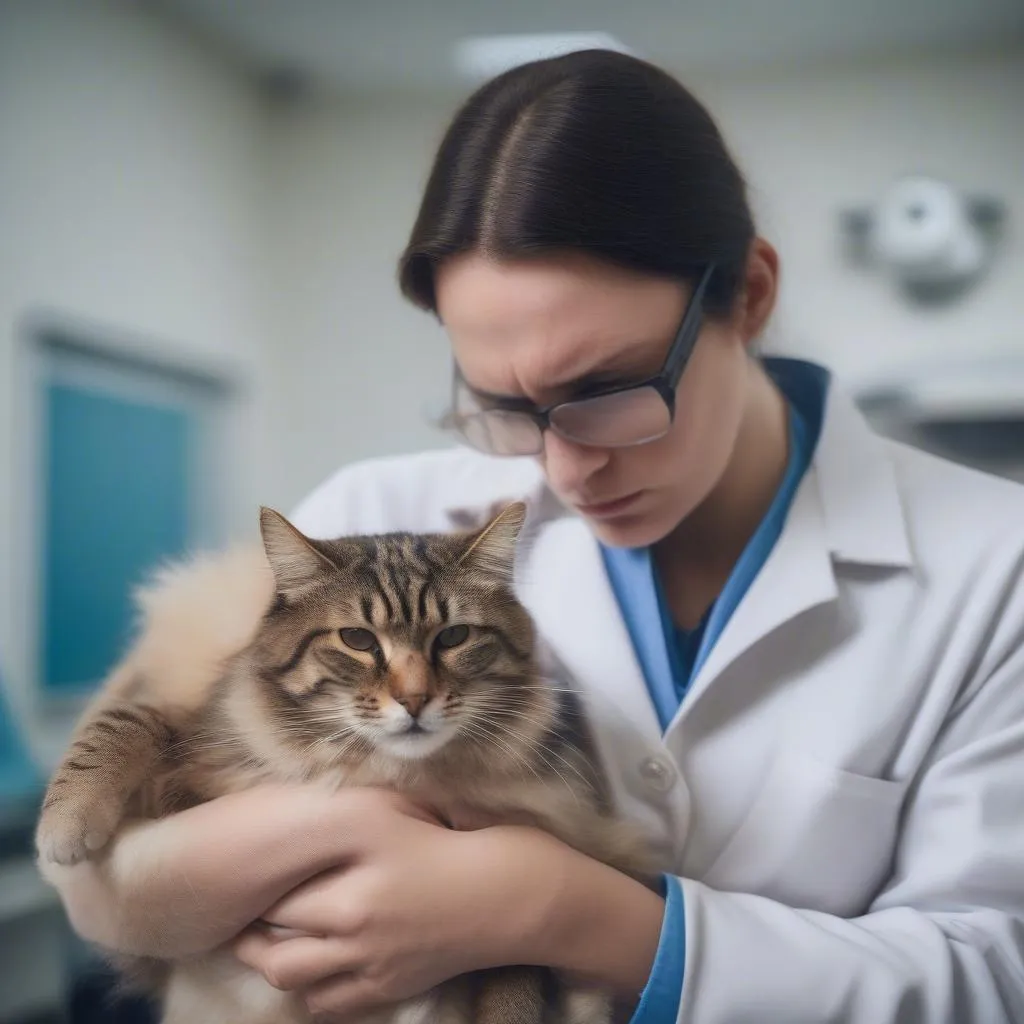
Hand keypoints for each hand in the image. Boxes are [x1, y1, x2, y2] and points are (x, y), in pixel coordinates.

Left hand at [234, 790, 664, 1019]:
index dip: (256, 886)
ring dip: (270, 963)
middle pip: (274, 941)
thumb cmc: (463, 840)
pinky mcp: (387, 988)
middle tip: (242, 912)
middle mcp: (356, 920)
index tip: (245, 875)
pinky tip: (311, 969)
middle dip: (250, 929)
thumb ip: (354, 812)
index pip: (281, 891)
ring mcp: (371, 961)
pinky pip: (326, 1004)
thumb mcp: (406, 810)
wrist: (513, 895)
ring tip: (263, 943)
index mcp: (359, 871)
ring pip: (291, 978)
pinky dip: (307, 990)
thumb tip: (306, 807)